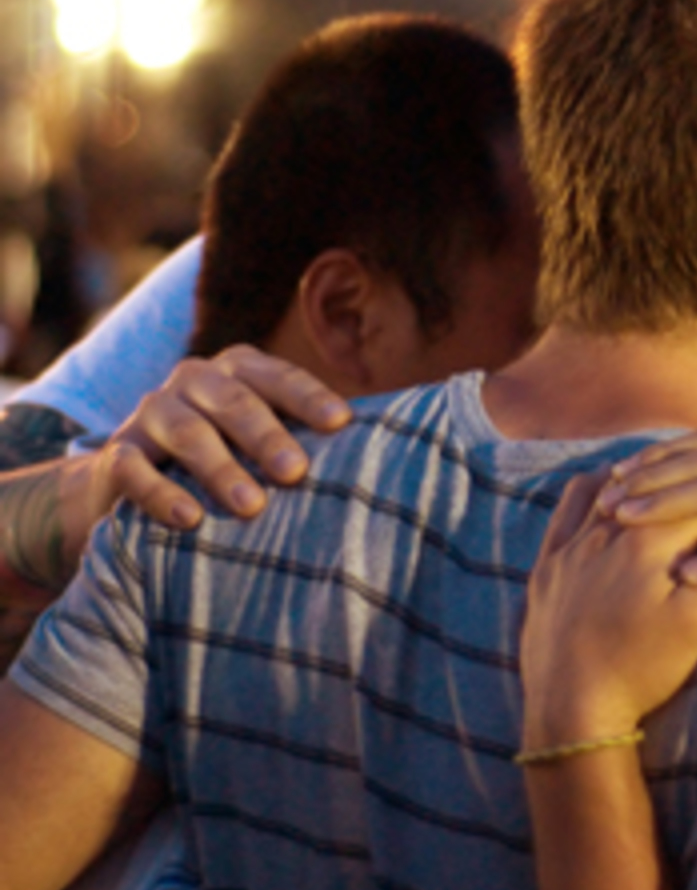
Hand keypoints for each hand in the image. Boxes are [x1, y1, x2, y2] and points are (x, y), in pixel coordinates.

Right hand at [100, 346, 350, 528]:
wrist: (133, 479)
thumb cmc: (228, 454)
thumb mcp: (263, 437)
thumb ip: (309, 436)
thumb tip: (386, 449)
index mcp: (239, 369)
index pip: (280, 378)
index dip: (310, 398)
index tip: (343, 423)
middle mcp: (194, 380)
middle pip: (235, 402)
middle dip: (267, 436)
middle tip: (296, 472)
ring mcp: (151, 413)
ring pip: (188, 433)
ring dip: (221, 469)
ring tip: (252, 507)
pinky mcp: (118, 453)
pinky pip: (135, 469)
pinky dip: (161, 494)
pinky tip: (188, 519)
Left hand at [520, 474, 696, 745]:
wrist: (572, 707)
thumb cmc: (643, 668)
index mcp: (651, 541)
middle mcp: (609, 529)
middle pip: (663, 489)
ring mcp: (573, 542)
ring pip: (618, 485)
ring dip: (651, 478)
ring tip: (677, 479)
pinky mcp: (549, 560)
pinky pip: (569, 503)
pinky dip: (596, 484)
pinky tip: (613, 482)